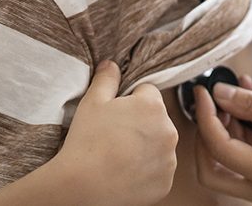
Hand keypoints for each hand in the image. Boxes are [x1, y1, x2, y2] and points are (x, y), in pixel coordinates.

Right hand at [47, 60, 178, 204]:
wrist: (82, 186)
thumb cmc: (86, 142)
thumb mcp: (92, 102)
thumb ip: (106, 79)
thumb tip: (112, 65)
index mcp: (153, 106)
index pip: (147, 93)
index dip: (129, 102)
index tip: (116, 115)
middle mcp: (169, 131)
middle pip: (156, 120)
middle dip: (141, 124)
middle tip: (115, 136)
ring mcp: (169, 159)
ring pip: (159, 145)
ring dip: (146, 148)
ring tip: (119, 156)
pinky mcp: (166, 182)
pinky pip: (158, 170)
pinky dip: (146, 171)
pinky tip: (125, 172)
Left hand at [193, 76, 251, 204]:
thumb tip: (221, 93)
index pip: (220, 150)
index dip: (206, 117)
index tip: (205, 90)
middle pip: (211, 171)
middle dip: (206, 134)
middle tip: (212, 102)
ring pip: (228, 166)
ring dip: (226, 130)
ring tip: (237, 93)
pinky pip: (248, 161)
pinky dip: (243, 135)